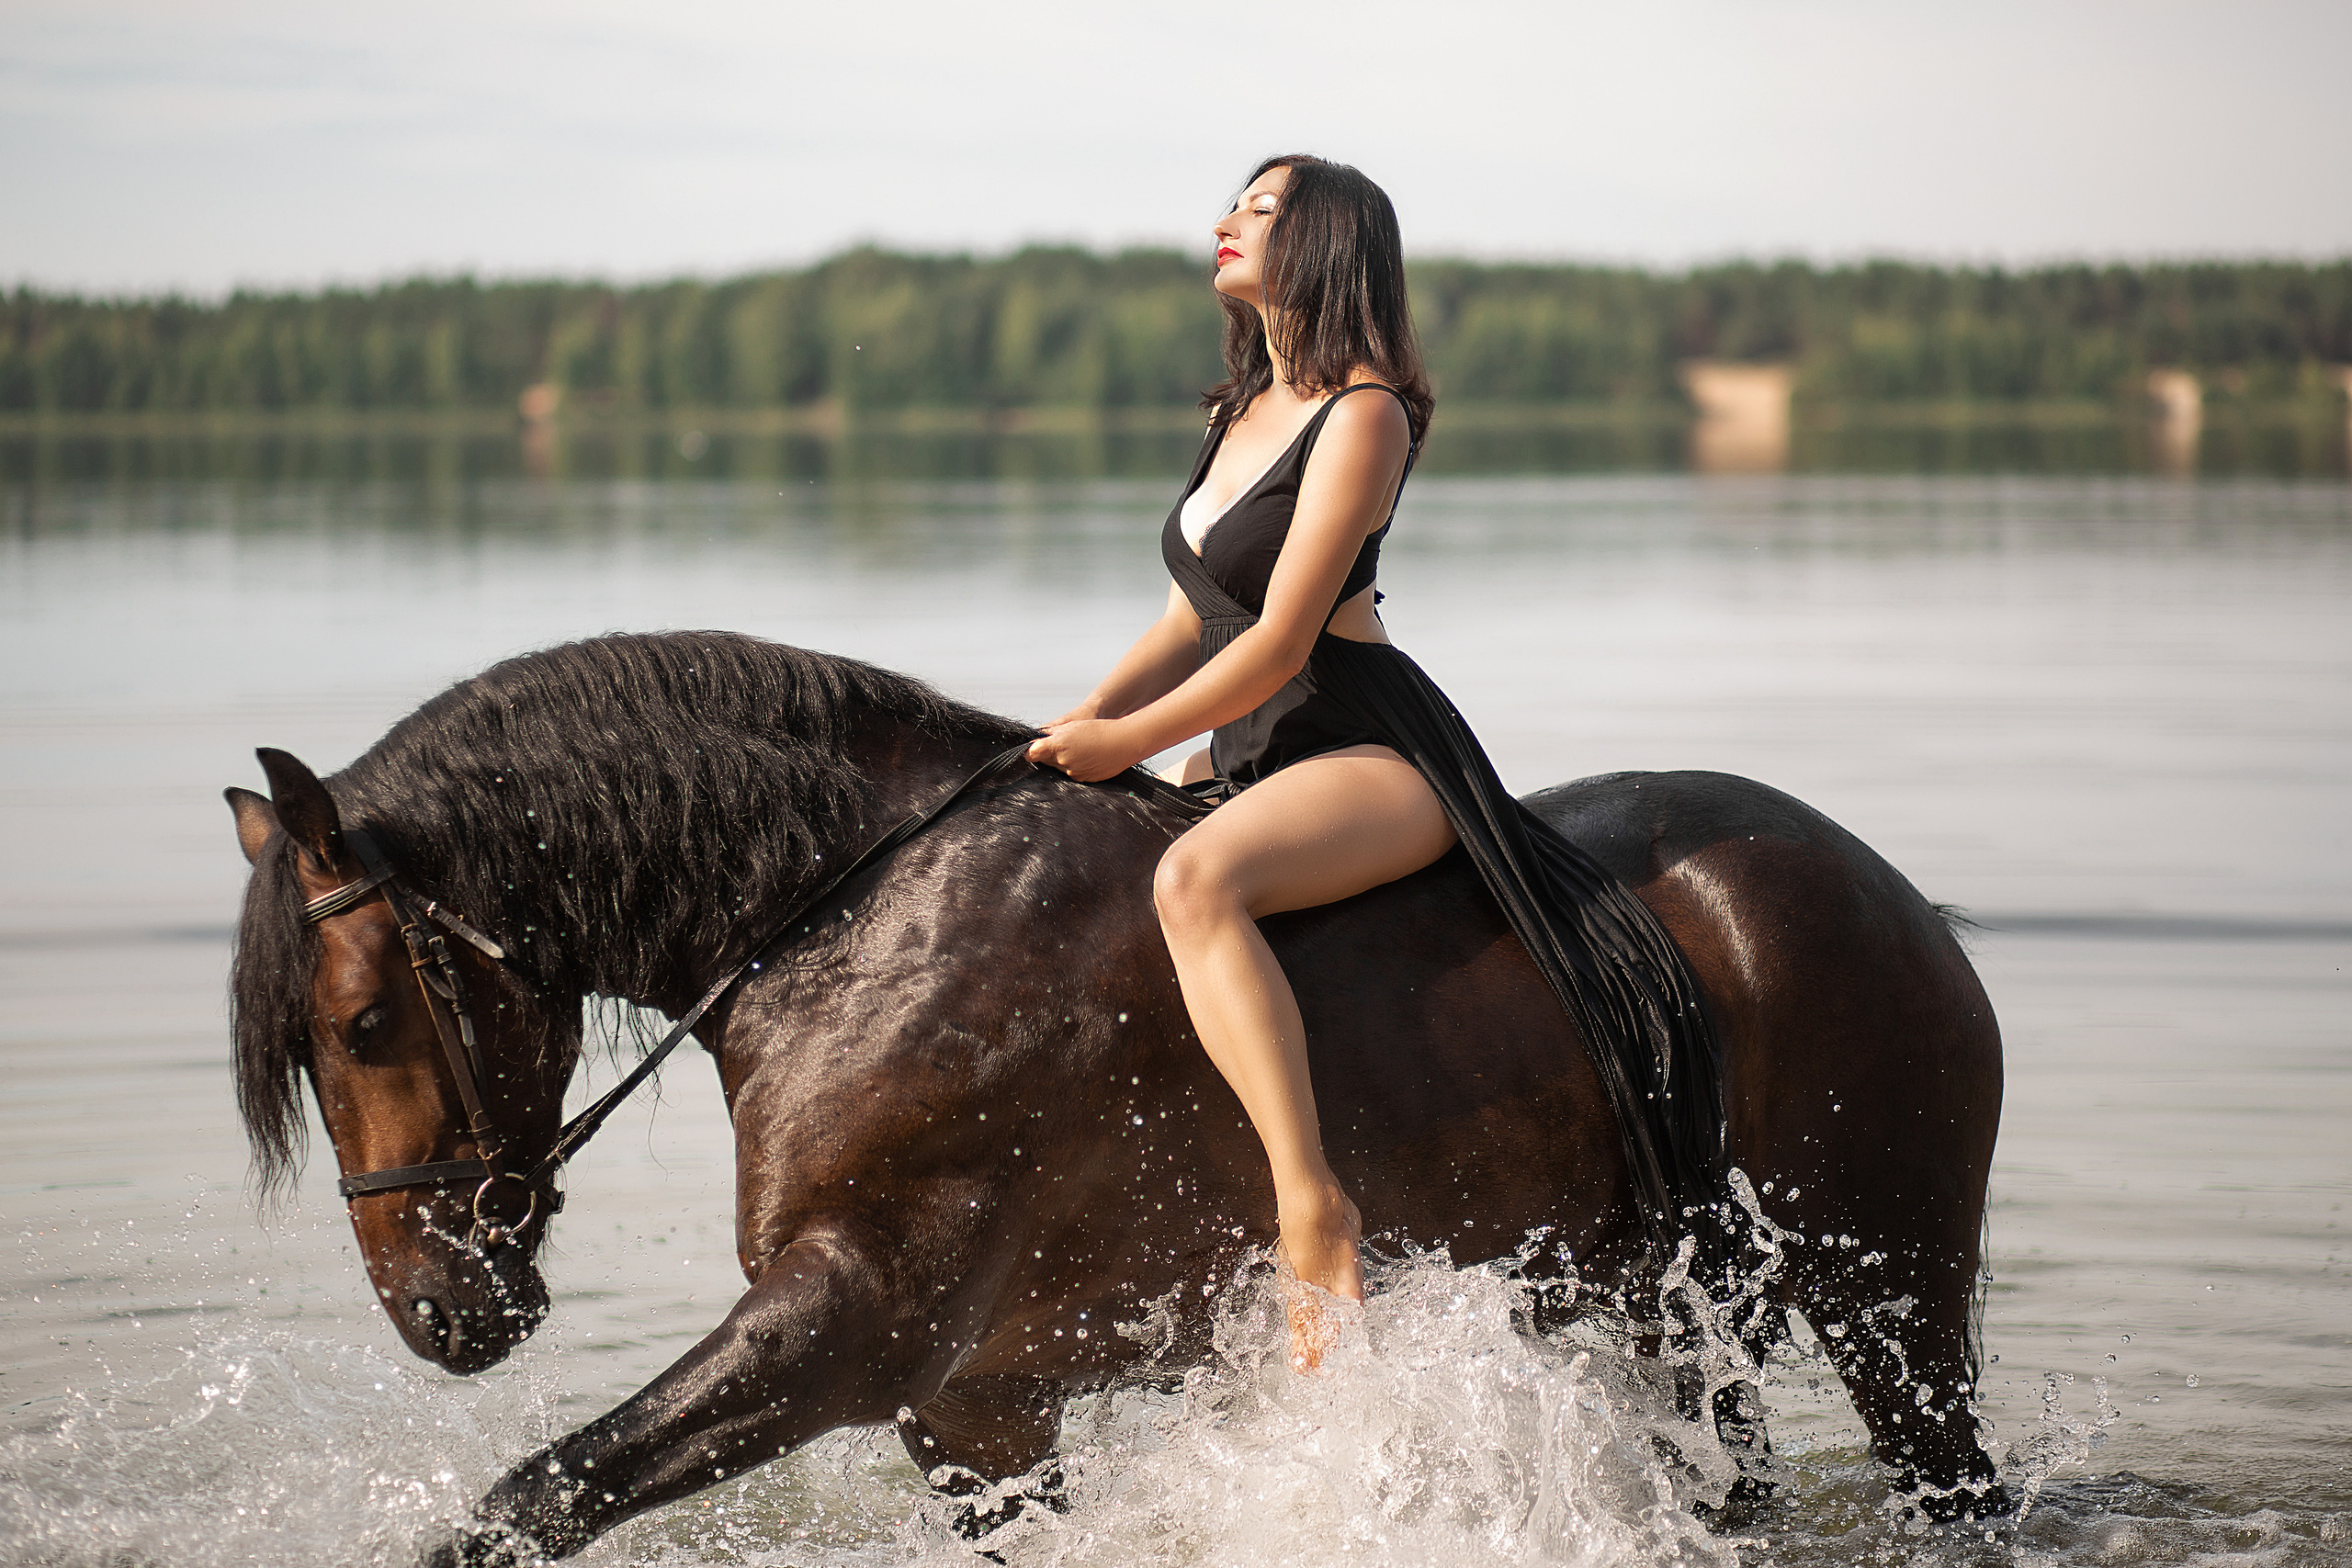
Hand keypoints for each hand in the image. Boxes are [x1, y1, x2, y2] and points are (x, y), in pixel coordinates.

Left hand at [1027, 718, 1144, 782]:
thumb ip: (1051, 734)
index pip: (1031, 754)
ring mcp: (1073, 773)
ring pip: (1059, 768)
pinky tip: (1086, 758)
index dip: (1029, 752)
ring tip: (1077, 750)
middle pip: (1045, 761)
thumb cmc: (1099, 730)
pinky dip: (1075, 766)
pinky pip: (1072, 774)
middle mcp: (1063, 762)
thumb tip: (1036, 741)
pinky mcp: (1084, 780)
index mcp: (1058, 746)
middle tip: (1056, 746)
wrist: (1124, 743)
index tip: (1029, 750)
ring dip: (1062, 761)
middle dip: (1047, 754)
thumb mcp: (1072, 726)